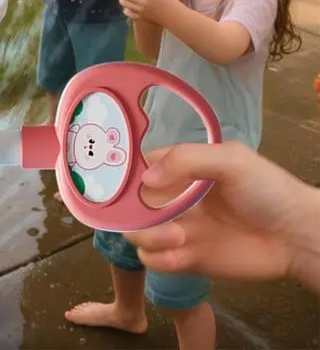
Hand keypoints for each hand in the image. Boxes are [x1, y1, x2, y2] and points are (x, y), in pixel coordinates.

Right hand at [124, 142, 319, 287]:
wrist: (296, 236)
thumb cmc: (266, 189)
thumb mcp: (229, 159)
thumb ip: (185, 160)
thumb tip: (146, 181)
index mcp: (182, 169)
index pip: (141, 168)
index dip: (128, 175)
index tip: (124, 183)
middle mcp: (175, 198)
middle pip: (132, 203)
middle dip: (133, 210)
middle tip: (157, 215)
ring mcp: (179, 229)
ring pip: (138, 233)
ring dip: (147, 235)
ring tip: (178, 236)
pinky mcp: (186, 259)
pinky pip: (155, 261)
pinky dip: (158, 258)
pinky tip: (179, 255)